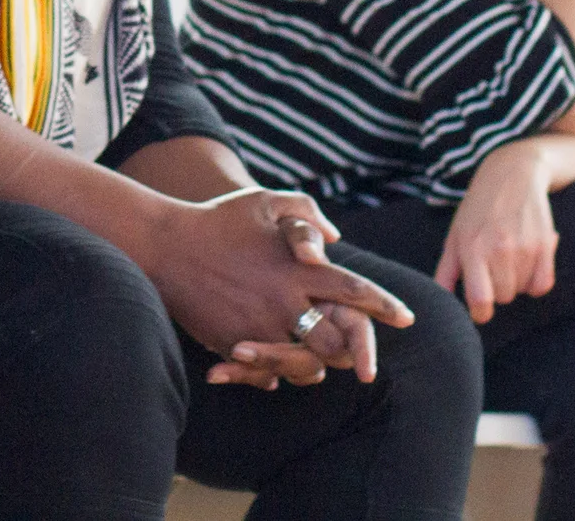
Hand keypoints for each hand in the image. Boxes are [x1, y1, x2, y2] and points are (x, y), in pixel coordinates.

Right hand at [139, 188, 412, 389]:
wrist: (167, 247)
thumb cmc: (219, 219)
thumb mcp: (265, 201)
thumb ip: (305, 212)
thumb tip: (335, 237)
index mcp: (296, 268)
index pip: (353, 290)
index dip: (383, 305)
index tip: (407, 318)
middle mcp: (282, 301)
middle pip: (335, 339)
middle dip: (353, 349)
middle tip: (361, 354)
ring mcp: (258, 326)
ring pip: (304, 363)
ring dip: (316, 365)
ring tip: (321, 362)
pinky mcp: (234, 344)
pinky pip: (266, 372)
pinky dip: (277, 372)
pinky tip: (278, 369)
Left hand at [435, 141, 557, 323]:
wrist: (513, 173)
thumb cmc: (478, 208)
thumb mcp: (455, 235)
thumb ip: (445, 272)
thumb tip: (437, 302)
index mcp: (472, 248)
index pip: (480, 301)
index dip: (479, 312)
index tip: (479, 308)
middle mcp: (499, 249)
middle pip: (503, 297)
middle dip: (496, 289)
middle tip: (492, 266)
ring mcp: (525, 247)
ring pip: (522, 291)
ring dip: (516, 281)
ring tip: (508, 256)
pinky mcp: (545, 245)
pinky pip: (543, 285)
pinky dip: (535, 280)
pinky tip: (527, 260)